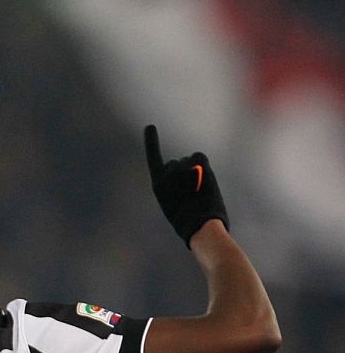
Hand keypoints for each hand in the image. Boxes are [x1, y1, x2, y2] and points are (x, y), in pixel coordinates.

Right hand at [144, 125, 228, 247]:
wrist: (200, 225)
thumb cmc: (188, 222)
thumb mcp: (175, 205)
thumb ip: (177, 187)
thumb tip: (192, 174)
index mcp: (159, 185)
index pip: (154, 158)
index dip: (152, 142)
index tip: (150, 127)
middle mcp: (167, 172)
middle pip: (177, 164)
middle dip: (184, 174)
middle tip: (191, 193)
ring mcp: (182, 166)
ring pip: (190, 162)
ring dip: (195, 172)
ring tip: (198, 191)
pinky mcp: (197, 163)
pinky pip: (199, 157)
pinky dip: (202, 165)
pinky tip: (203, 178)